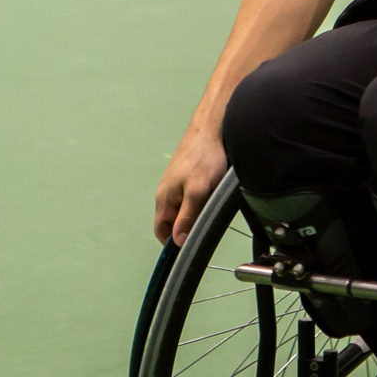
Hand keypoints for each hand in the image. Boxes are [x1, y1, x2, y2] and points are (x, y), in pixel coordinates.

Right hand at [154, 123, 229, 246]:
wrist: (213, 128)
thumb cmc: (205, 157)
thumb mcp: (198, 191)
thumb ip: (187, 217)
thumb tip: (177, 241)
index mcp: (164, 199)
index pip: (162, 231)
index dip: (174, 243)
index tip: (191, 247)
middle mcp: (168, 193)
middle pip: (174, 222)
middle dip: (189, 227)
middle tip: (207, 225)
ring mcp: (178, 184)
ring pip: (186, 210)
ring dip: (198, 214)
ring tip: (213, 208)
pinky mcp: (189, 178)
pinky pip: (193, 198)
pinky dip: (203, 202)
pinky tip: (215, 196)